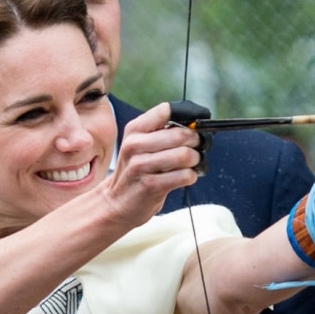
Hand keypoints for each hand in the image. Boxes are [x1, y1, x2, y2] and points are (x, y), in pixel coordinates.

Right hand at [99, 103, 201, 228]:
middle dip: (196, 141)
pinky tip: (186, 177)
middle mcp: (135, 145)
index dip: (187, 118)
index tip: (193, 127)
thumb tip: (194, 125)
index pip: (166, 111)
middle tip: (196, 148)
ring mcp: (141, 166)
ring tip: (192, 163)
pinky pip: (184, 176)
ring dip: (195, 160)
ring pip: (184, 155)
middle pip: (180, 134)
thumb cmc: (136, 171)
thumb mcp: (139, 144)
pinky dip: (191, 176)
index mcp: (135, 129)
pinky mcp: (151, 186)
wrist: (118, 202)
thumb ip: (161, 131)